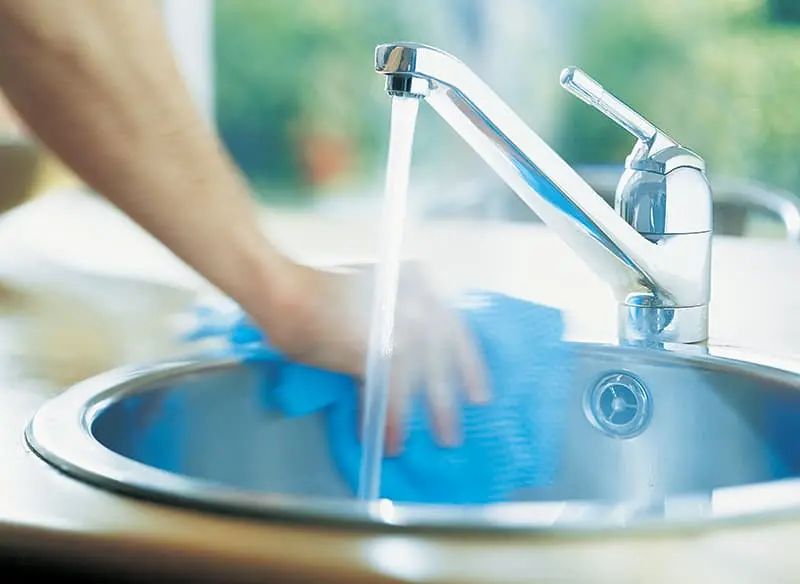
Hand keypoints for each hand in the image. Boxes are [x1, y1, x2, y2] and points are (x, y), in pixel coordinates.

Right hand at [266, 261, 490, 454]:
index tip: (477, 394)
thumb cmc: (320, 296)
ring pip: (421, 374)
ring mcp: (393, 323)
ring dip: (431, 410)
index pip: (452, 328)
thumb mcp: (374, 303)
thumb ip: (398, 324)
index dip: (467, 365)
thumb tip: (414, 362)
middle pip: (442, 355)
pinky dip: (391, 417)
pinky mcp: (370, 348)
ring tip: (439, 439)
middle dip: (449, 397)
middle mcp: (412, 298)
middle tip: (456, 430)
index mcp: (416, 283)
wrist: (284, 292)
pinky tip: (391, 439)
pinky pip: (388, 389)